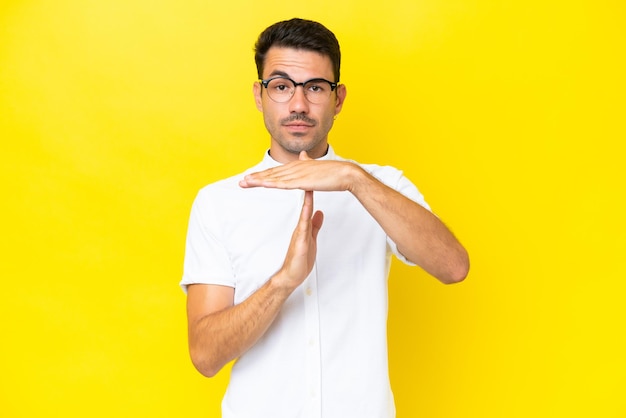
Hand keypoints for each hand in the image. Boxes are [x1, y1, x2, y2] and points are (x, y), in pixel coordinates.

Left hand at [239, 151, 360, 191]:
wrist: (345, 172)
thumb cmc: (333, 172)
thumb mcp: (317, 166)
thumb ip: (308, 161)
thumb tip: (302, 155)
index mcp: (298, 165)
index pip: (276, 171)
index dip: (263, 175)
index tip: (251, 178)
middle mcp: (295, 168)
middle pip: (271, 174)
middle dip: (256, 178)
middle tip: (241, 182)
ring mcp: (298, 174)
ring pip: (275, 178)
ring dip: (259, 181)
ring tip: (246, 183)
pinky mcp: (303, 181)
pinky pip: (285, 184)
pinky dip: (272, 184)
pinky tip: (263, 185)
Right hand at [275, 190, 323, 289]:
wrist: (290, 276)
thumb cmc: (300, 259)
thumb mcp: (311, 238)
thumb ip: (315, 225)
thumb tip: (319, 212)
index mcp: (303, 226)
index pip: (308, 206)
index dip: (312, 193)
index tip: (315, 180)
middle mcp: (300, 228)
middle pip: (305, 207)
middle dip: (307, 192)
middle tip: (309, 177)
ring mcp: (299, 235)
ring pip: (303, 216)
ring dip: (306, 203)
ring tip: (308, 189)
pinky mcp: (299, 245)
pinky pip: (303, 231)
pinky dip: (305, 221)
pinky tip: (307, 214)